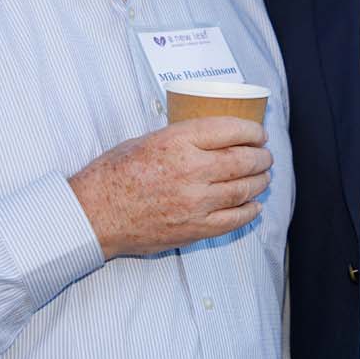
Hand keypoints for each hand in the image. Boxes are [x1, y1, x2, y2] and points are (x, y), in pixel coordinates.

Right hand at [69, 117, 272, 259]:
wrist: (94, 214)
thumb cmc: (113, 174)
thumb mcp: (147, 139)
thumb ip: (181, 138)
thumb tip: (211, 137)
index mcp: (178, 141)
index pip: (231, 130)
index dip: (252, 131)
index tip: (258, 133)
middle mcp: (192, 170)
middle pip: (244, 160)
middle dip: (261, 156)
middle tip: (264, 155)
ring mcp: (196, 202)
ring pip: (245, 189)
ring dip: (260, 181)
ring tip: (262, 177)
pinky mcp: (195, 228)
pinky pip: (235, 219)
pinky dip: (249, 210)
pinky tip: (253, 205)